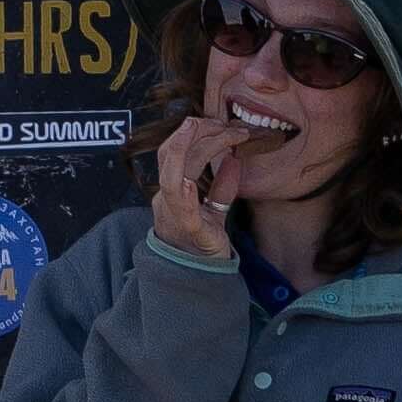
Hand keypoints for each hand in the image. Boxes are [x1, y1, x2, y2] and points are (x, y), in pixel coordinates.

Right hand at [150, 105, 240, 261]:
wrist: (199, 279)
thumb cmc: (203, 244)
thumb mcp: (215, 210)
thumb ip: (222, 186)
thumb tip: (233, 160)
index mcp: (173, 193)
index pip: (177, 154)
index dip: (192, 134)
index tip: (218, 122)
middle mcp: (167, 200)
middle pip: (172, 158)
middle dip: (193, 134)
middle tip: (221, 122)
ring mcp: (175, 214)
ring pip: (173, 177)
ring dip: (188, 150)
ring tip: (205, 128)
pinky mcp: (190, 231)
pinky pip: (182, 211)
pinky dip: (184, 194)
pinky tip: (190, 183)